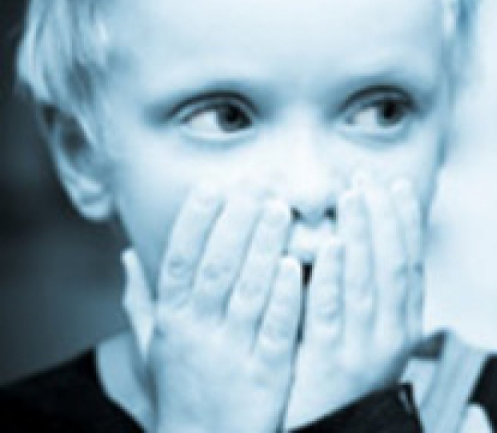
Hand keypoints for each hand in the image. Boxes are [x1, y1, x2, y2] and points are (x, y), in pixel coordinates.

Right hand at [123, 188, 302, 432]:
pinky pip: (274, 329)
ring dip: (263, 247)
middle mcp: (199, 331)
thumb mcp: (154, 346)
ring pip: (248, 290)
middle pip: (217, 266)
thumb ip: (141, 299)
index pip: (179, 261)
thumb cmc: (181, 387)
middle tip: (255, 183)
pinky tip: (295, 265)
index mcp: (173, 320)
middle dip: (236, 221)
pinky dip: (283, 297)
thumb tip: (127, 255)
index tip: (213, 187)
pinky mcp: (266, 374)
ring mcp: (232, 352)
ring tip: (279, 209)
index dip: (195, 222)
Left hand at [284, 174, 423, 428]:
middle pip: (391, 264)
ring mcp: (362, 347)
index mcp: (404, 325)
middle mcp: (391, 334)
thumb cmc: (343, 374)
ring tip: (352, 195)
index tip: (396, 185)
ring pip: (366, 280)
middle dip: (383, 217)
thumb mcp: (369, 334)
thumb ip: (371, 293)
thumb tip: (363, 240)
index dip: (405, 222)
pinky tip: (330, 243)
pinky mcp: (328, 359)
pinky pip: (332, 310)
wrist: (329, 431)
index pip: (410, 263)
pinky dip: (333, 274)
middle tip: (368, 178)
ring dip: (361, 234)